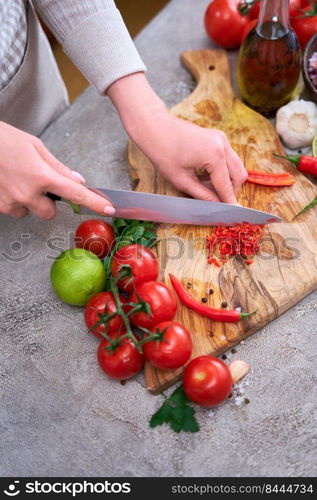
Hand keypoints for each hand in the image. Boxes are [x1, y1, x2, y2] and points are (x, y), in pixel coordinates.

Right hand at [0, 122, 114, 218]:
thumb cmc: (2, 139)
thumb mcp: (34, 146)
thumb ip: (57, 167)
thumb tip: (77, 179)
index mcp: (42, 175)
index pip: (76, 194)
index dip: (94, 203)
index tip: (108, 209)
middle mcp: (28, 193)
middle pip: (50, 212)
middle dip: (48, 201)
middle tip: (38, 184)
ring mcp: (12, 202)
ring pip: (31, 212)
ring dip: (29, 201)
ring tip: (17, 179)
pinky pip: (15, 210)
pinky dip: (14, 200)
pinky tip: (7, 183)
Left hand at [107, 73, 246, 202]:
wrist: (155, 127)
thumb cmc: (163, 152)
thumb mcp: (182, 180)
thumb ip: (203, 195)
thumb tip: (217, 205)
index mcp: (214, 155)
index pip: (226, 186)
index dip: (228, 202)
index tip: (231, 215)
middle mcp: (223, 145)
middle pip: (239, 176)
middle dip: (231, 191)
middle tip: (217, 202)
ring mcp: (222, 139)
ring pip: (236, 167)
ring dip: (226, 181)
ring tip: (206, 187)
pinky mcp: (218, 137)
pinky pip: (228, 159)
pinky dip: (222, 171)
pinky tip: (205, 176)